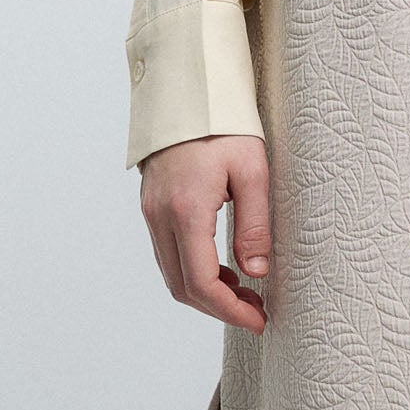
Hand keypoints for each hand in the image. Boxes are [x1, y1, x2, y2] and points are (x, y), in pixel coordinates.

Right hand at [139, 132, 270, 331]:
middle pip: (182, 286)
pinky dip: (193, 272)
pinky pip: (168, 254)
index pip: (201, 282)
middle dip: (219, 308)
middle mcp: (160, 216)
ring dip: (206, 292)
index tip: (258, 320)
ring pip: (172, 274)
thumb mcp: (253, 171)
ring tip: (245, 294)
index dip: (229, 310)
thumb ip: (255, 225)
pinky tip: (223, 269)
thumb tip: (256, 273)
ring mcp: (151, 212)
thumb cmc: (224, 124)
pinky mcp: (152, 207)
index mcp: (186, 210)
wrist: (187, 89)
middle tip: (256, 311)